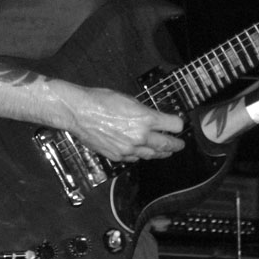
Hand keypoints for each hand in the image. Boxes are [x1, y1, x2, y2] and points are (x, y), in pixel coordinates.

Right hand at [64, 85, 184, 161]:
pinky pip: (135, 158)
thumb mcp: (129, 99)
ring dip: (161, 153)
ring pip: (152, 155)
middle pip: (166, 145)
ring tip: (166, 151)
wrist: (79, 113)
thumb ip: (144, 112)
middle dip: (175, 144)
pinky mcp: (117, 156)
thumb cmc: (101, 100)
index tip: (179, 125)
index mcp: (145, 118)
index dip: (178, 125)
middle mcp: (140, 136)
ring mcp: (129, 149)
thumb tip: (153, 118)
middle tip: (180, 144)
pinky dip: (141, 155)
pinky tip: (143, 153)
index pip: (174, 126)